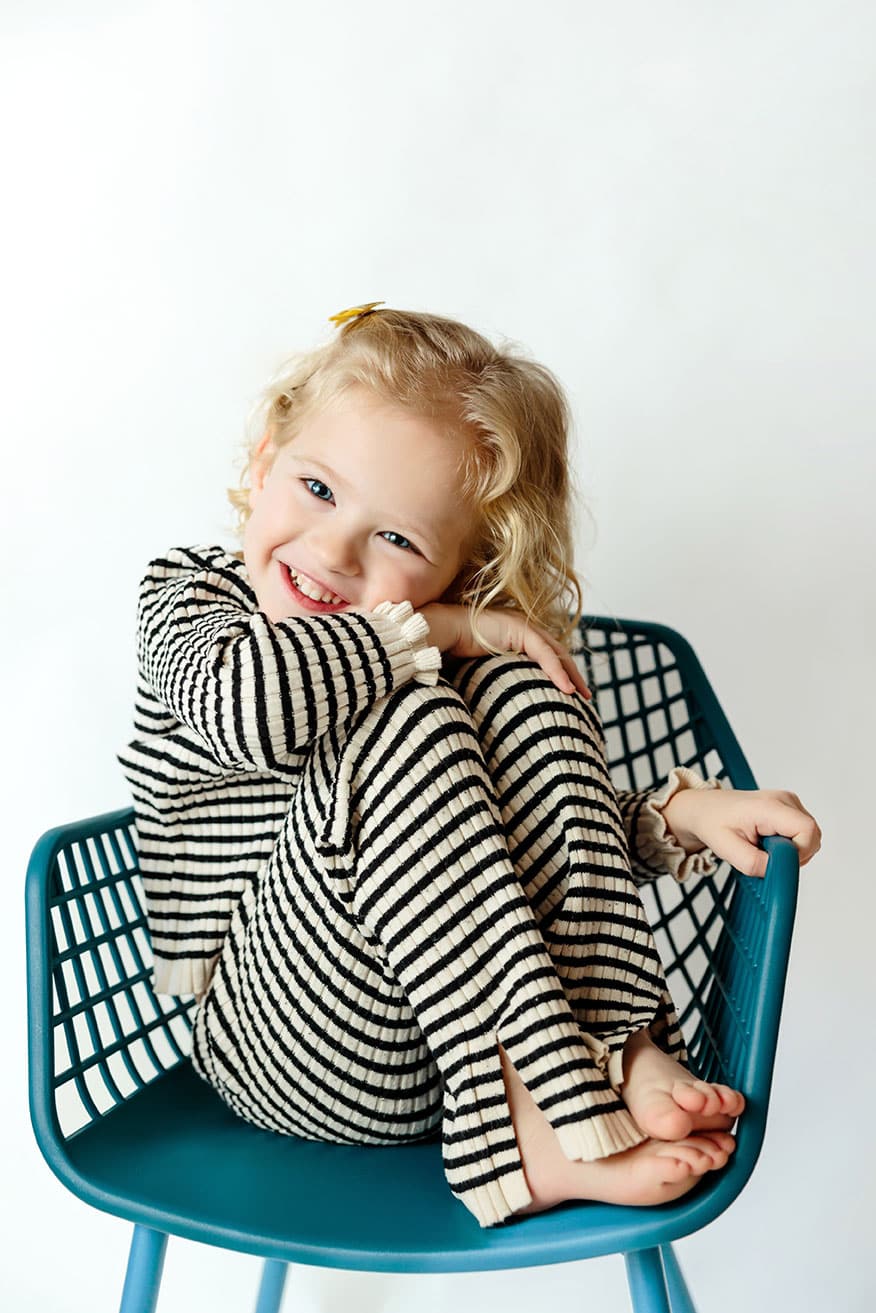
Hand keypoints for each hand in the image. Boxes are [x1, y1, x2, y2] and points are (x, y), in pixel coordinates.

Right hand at [419, 602, 590, 697]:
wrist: (437, 634)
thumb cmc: (449, 653)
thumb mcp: (477, 670)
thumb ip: (492, 681)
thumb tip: (495, 709)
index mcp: (513, 636)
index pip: (545, 655)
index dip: (559, 673)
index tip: (570, 694)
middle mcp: (520, 628)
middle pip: (556, 652)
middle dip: (573, 674)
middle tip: (586, 696)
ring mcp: (520, 625)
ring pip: (556, 652)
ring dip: (571, 675)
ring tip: (582, 695)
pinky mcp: (518, 629)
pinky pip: (544, 653)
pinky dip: (556, 672)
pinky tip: (566, 689)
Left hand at [661, 786, 821, 877]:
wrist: (704, 809)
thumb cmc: (712, 822)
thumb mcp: (726, 849)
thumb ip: (754, 864)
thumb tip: (777, 870)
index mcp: (769, 806)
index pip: (807, 830)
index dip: (799, 853)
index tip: (777, 860)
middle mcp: (784, 799)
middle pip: (812, 835)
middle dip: (794, 854)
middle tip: (765, 854)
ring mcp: (788, 802)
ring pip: (809, 837)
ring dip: (790, 850)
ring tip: (763, 846)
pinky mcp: (789, 808)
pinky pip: (802, 834)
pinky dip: (789, 844)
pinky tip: (768, 841)